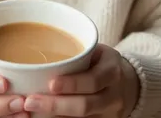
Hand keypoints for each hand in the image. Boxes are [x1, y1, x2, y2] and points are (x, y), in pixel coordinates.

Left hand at [23, 44, 139, 117]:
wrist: (130, 83)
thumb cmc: (103, 61)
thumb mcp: (96, 50)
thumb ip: (75, 52)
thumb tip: (35, 51)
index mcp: (112, 70)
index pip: (93, 80)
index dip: (72, 84)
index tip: (50, 83)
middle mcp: (114, 95)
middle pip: (85, 105)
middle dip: (55, 105)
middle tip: (30, 101)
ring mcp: (109, 114)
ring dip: (55, 117)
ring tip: (32, 111)